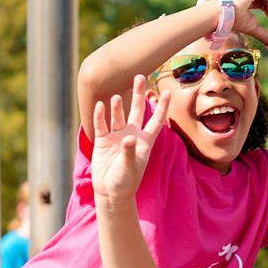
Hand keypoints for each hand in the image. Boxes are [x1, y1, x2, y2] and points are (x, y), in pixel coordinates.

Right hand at [90, 75, 168, 206]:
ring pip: (118, 115)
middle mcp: (132, 134)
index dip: (162, 106)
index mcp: (145, 141)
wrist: (110, 191)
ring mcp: (116, 136)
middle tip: (140, 76)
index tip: (167, 91)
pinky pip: (101, 124)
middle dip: (138, 93)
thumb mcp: (130, 168)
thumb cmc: (125, 182)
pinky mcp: (102, 140)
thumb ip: (129, 153)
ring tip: (118, 97)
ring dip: (118, 106)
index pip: (156, 120)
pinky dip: (101, 115)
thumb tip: (127, 138)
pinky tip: (101, 105)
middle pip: (137, 110)